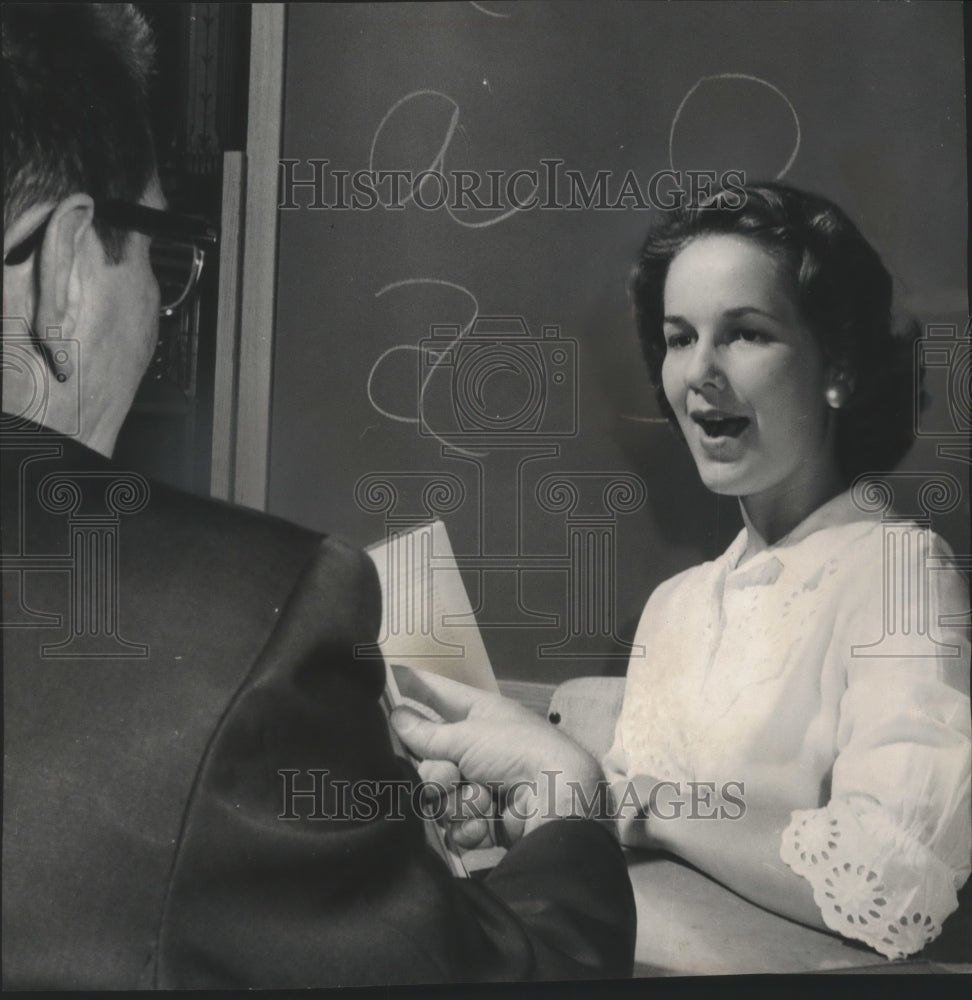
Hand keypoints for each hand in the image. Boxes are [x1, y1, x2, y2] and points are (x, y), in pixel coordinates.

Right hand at [390, 665, 604, 843]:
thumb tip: (397, 715)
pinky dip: (469, 823)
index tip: (389, 672)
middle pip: (430, 758)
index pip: (439, 694)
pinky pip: (454, 823)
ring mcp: (481, 784)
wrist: (555, 801)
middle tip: (449, 776)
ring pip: (439, 795)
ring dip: (457, 800)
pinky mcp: (484, 820)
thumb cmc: (515, 751)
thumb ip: (427, 733)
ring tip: (480, 799)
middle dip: (436, 773)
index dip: (415, 685)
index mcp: (480, 714)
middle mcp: (479, 747)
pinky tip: (485, 821)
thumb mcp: (468, 736)